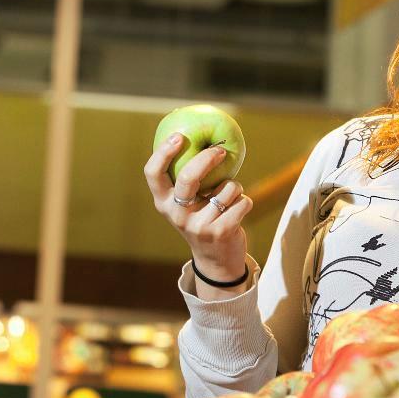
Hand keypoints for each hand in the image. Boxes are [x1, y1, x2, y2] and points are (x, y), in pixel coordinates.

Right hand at [145, 131, 253, 288]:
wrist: (216, 261)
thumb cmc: (203, 219)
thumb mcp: (188, 204)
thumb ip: (188, 179)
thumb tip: (202, 137)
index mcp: (164, 203)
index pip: (153, 174)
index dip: (163, 152)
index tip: (179, 136)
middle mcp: (178, 214)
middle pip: (189, 177)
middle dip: (207, 158)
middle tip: (220, 151)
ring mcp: (199, 225)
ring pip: (227, 187)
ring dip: (235, 187)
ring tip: (229, 200)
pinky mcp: (221, 232)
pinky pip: (242, 201)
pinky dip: (245, 201)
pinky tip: (238, 212)